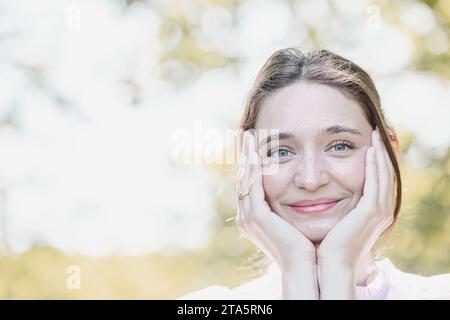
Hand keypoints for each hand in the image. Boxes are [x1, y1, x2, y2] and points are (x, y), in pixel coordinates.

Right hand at [236, 130, 315, 268]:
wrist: (305, 265)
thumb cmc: (305, 244)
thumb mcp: (292, 220)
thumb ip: (286, 206)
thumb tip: (297, 190)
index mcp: (252, 217)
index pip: (248, 184)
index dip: (250, 163)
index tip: (255, 145)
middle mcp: (245, 216)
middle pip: (242, 178)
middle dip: (245, 156)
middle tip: (248, 135)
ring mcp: (248, 216)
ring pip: (244, 178)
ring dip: (247, 156)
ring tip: (250, 136)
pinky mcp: (256, 216)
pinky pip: (253, 184)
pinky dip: (255, 167)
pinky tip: (258, 151)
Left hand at [317, 127, 394, 297]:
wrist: (328, 261)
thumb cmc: (327, 242)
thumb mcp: (336, 217)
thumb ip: (338, 202)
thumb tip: (322, 187)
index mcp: (374, 211)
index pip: (380, 180)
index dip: (377, 161)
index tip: (369, 143)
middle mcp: (382, 210)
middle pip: (386, 174)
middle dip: (381, 153)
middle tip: (375, 133)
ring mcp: (379, 211)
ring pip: (384, 175)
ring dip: (380, 154)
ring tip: (374, 135)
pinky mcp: (371, 211)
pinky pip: (376, 182)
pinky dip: (374, 165)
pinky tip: (370, 150)